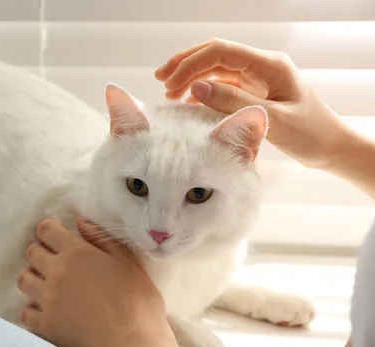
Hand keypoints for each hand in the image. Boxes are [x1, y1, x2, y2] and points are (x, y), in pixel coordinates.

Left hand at [18, 217, 181, 346]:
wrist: (133, 346)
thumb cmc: (138, 302)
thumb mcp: (129, 263)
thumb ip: (103, 239)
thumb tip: (80, 222)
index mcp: (77, 253)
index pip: (46, 230)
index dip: (50, 231)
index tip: (56, 238)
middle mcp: (57, 272)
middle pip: (32, 253)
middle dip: (41, 252)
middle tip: (54, 262)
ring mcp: (48, 299)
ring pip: (23, 280)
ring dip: (33, 278)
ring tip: (46, 285)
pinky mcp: (45, 325)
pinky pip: (25, 312)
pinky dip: (32, 309)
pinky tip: (45, 311)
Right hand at [155, 38, 354, 169]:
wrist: (332, 148)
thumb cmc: (310, 134)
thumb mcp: (272, 119)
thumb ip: (234, 103)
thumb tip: (196, 89)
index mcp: (268, 65)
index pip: (220, 52)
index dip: (191, 64)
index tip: (170, 82)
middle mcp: (261, 67)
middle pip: (215, 55)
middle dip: (186, 64)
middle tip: (161, 80)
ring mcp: (257, 79)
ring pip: (216, 70)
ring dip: (192, 78)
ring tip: (170, 94)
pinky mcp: (255, 93)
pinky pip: (223, 86)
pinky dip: (204, 92)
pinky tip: (190, 104)